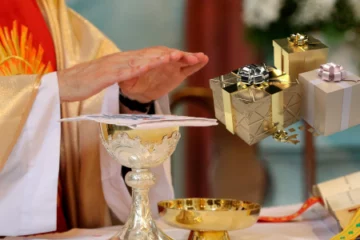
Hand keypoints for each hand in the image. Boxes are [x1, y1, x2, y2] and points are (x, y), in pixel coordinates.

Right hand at [57, 47, 171, 101]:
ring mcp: (112, 66)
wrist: (63, 84)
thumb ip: (120, 73)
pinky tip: (150, 66)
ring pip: (139, 61)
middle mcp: (118, 60)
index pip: (145, 57)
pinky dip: (139, 68)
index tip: (177, 57)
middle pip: (146, 56)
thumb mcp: (107, 77)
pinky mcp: (106, 75)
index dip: (162, 56)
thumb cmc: (84, 83)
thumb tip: (131, 74)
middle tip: (183, 54)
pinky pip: (125, 71)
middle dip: (166, 55)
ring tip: (174, 57)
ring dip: (157, 59)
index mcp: (120, 62)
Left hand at [119, 47, 208, 102]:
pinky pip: (188, 68)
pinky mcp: (178, 74)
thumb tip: (125, 76)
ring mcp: (171, 66)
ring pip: (182, 61)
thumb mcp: (125, 81)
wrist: (137, 89)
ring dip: (191, 58)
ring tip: (201, 57)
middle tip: (185, 56)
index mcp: (148, 60)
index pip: (156, 58)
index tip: (170, 57)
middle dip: (179, 56)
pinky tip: (204, 59)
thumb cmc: (130, 82)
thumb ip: (126, 78)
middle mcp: (162, 60)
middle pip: (171, 56)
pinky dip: (196, 64)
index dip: (163, 57)